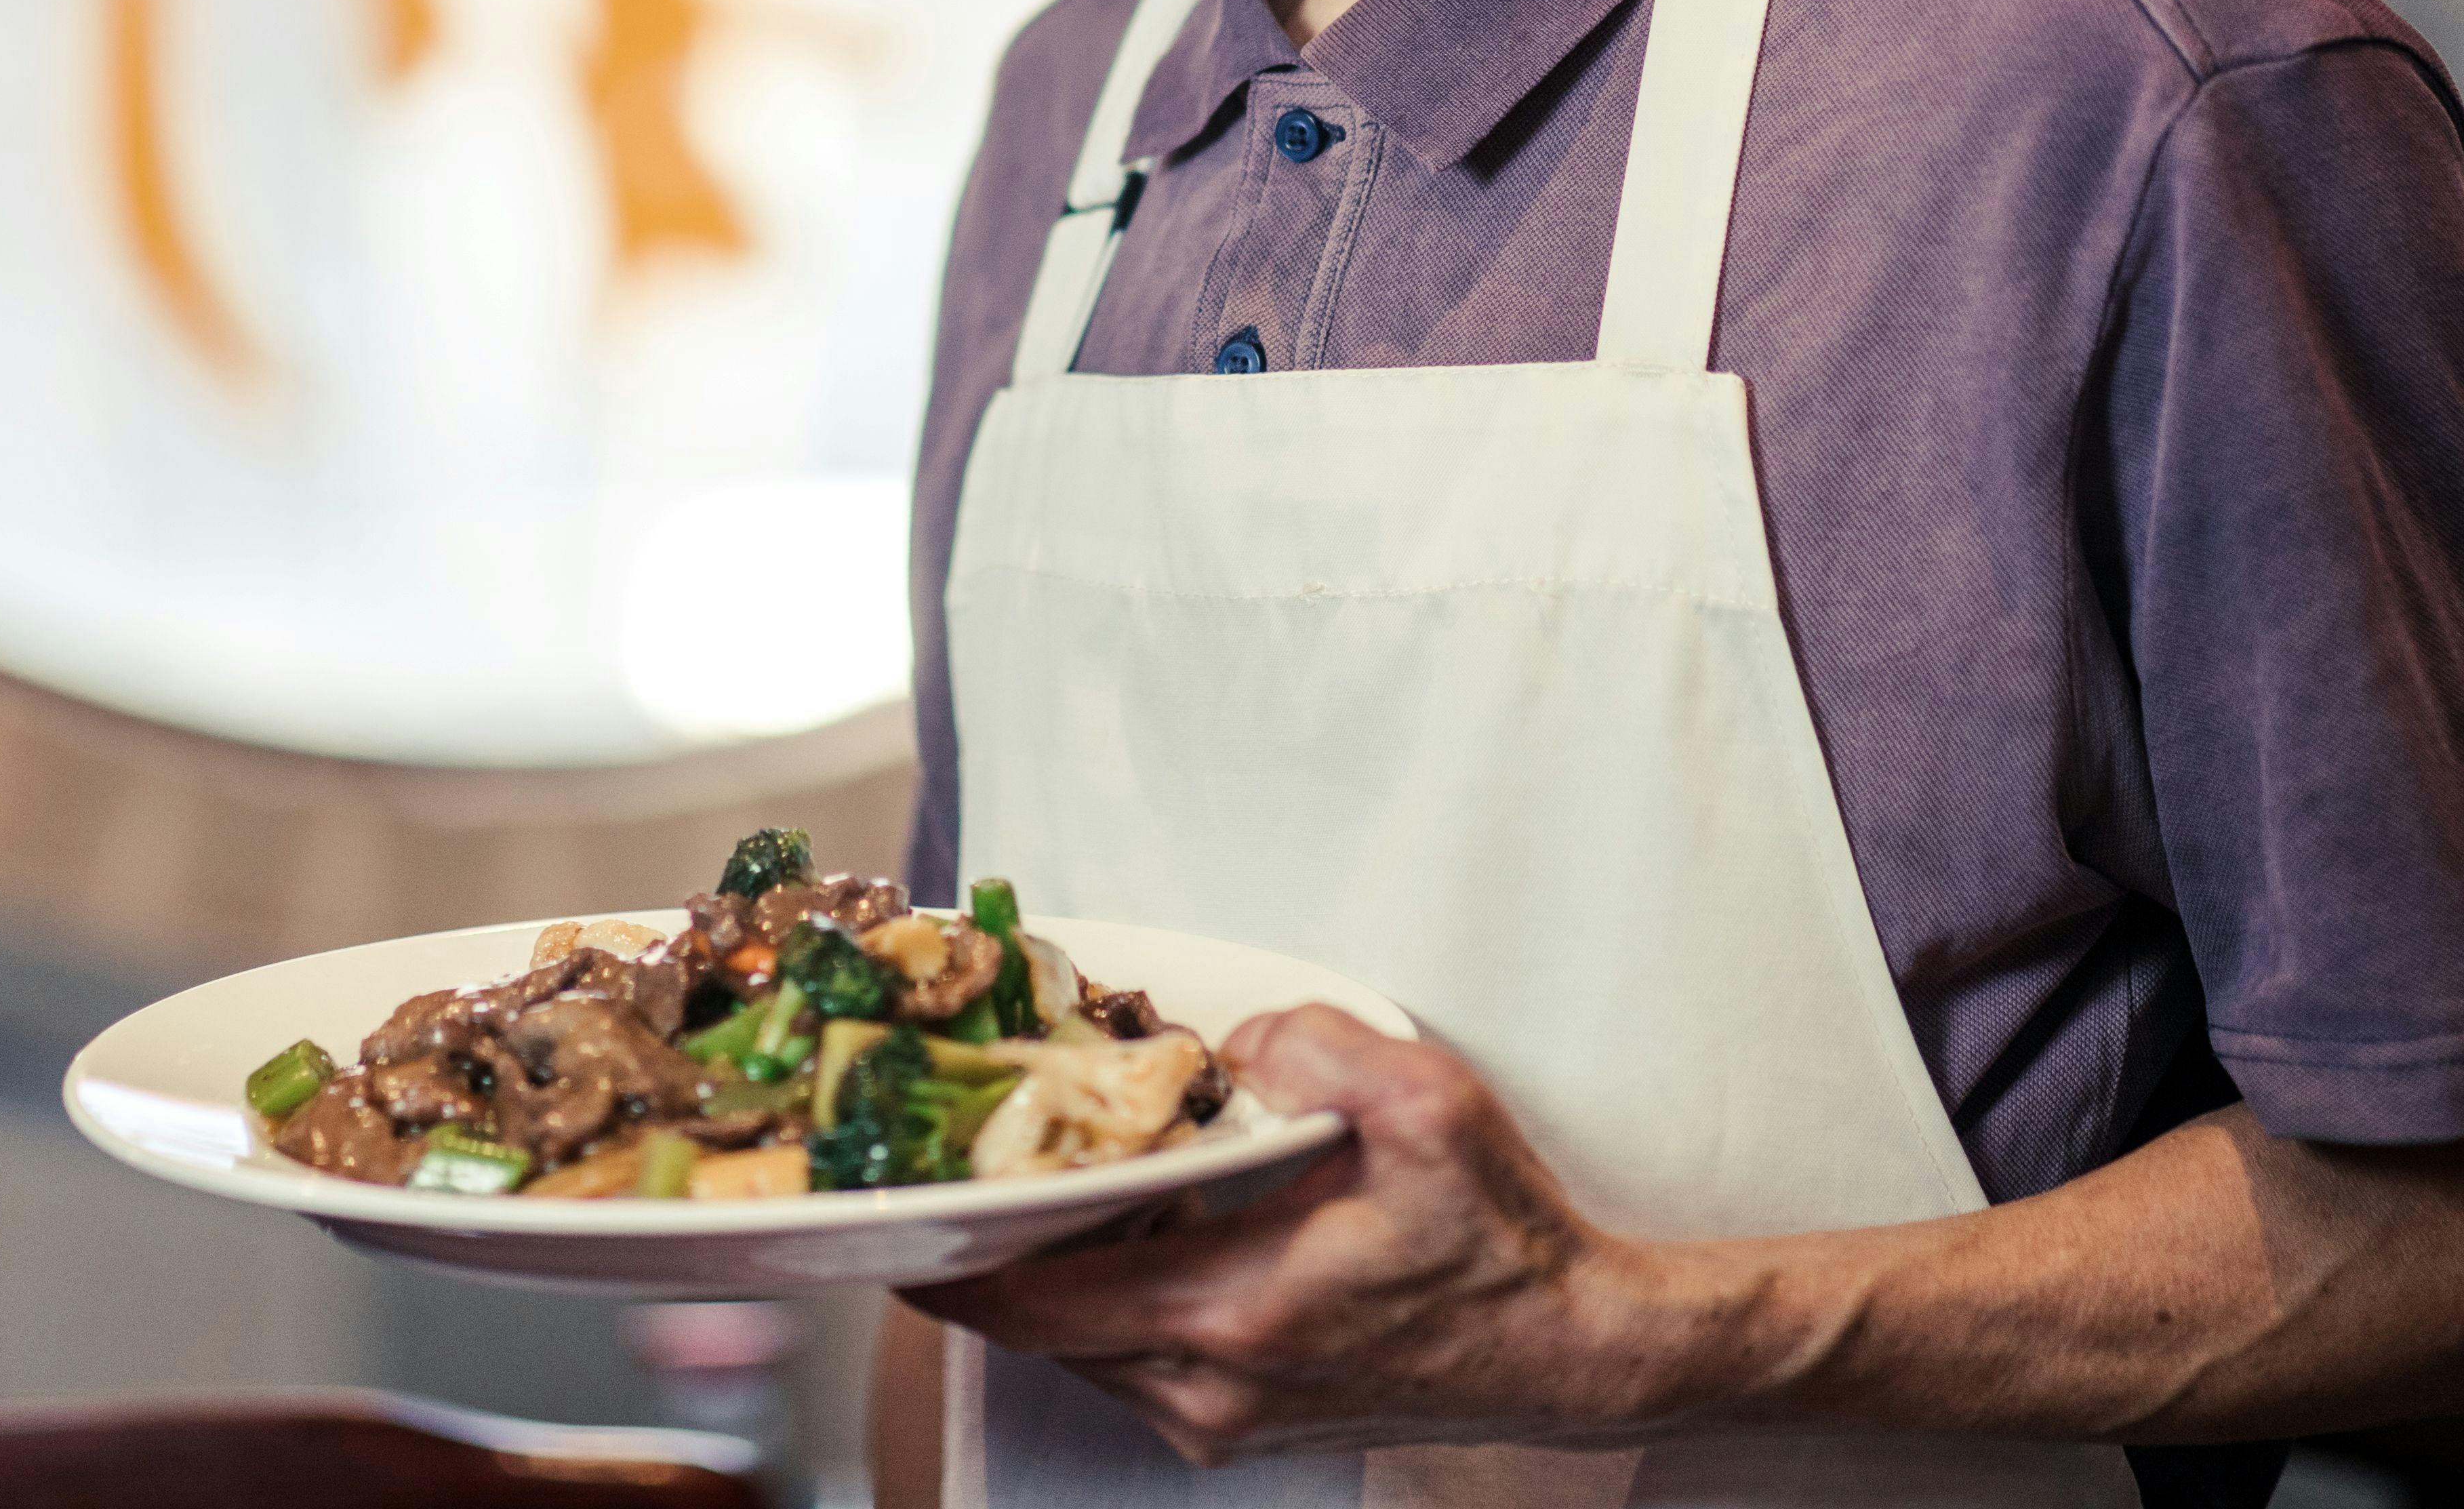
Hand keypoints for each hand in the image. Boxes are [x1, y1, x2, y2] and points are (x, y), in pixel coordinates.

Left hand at [904, 1006, 1661, 1462]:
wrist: (1577, 1349)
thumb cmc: (1503, 1240)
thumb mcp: (1427, 1109)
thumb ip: (1318, 1047)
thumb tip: (1238, 1042)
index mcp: (1231, 1314)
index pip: (1030, 1304)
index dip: (943, 1257)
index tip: (886, 1204)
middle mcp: (1206, 1387)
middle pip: (1038, 1324)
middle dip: (988, 1246)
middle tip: (952, 1159)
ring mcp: (1222, 1417)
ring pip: (1082, 1343)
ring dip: (1051, 1270)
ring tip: (1031, 1178)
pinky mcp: (1243, 1421)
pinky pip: (1131, 1356)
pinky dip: (1106, 1294)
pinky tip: (1123, 1225)